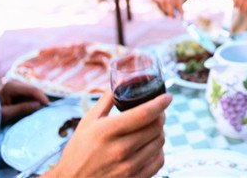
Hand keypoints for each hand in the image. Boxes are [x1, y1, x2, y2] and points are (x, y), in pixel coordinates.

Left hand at [0, 80, 48, 124]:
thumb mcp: (6, 114)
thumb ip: (22, 109)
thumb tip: (39, 104)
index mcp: (11, 87)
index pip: (32, 90)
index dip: (42, 97)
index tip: (49, 105)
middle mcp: (14, 82)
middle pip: (34, 89)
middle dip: (40, 98)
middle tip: (45, 109)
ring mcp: (16, 84)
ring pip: (32, 91)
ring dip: (36, 99)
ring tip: (37, 109)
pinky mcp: (17, 88)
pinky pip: (29, 93)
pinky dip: (32, 99)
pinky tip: (31, 106)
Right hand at [46, 91, 172, 177]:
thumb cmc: (78, 150)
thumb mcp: (88, 122)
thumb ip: (106, 100)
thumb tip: (121, 80)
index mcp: (107, 131)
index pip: (144, 113)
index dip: (160, 103)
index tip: (168, 97)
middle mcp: (119, 149)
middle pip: (156, 127)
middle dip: (161, 116)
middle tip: (158, 112)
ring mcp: (128, 167)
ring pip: (159, 143)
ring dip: (160, 132)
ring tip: (153, 128)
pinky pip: (158, 161)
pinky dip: (159, 151)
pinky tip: (151, 146)